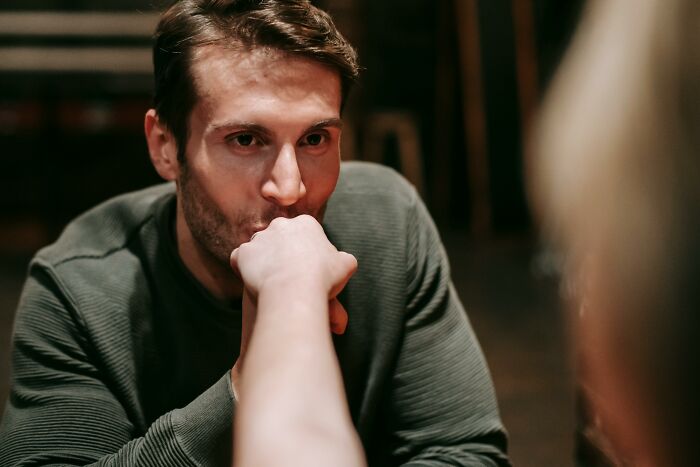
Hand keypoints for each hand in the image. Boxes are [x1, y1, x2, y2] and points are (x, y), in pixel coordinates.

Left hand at [230, 215, 356, 297]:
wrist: (294, 291)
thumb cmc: (322, 278)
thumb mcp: (345, 265)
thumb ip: (343, 258)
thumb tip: (342, 260)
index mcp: (305, 223)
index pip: (303, 233)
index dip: (305, 250)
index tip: (308, 266)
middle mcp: (280, 225)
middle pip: (280, 237)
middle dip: (283, 252)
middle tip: (290, 274)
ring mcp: (259, 238)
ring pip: (259, 248)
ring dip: (264, 260)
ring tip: (273, 281)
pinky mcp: (242, 253)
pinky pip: (240, 259)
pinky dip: (244, 269)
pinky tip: (254, 281)